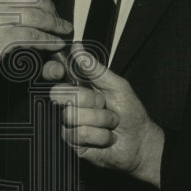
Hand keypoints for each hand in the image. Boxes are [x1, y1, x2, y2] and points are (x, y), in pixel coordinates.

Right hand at [44, 46, 163, 186]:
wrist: (139, 140)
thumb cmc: (130, 112)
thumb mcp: (116, 85)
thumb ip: (95, 68)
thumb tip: (77, 48)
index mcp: (78, 86)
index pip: (53, 74)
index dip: (52, 70)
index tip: (59, 70)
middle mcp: (69, 104)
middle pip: (60, 94)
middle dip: (90, 100)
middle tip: (104, 105)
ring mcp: (69, 124)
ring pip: (72, 116)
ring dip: (100, 120)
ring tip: (108, 124)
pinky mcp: (72, 143)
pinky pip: (79, 135)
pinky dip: (100, 136)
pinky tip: (105, 137)